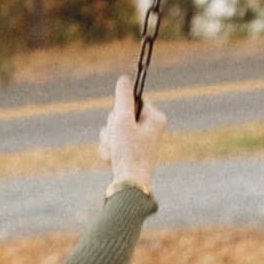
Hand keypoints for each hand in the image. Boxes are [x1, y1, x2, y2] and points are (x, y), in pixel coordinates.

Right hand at [100, 72, 167, 191]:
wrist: (129, 184)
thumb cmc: (129, 152)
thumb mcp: (123, 120)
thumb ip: (123, 98)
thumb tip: (123, 79)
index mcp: (155, 117)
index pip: (132, 101)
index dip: (121, 110)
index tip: (121, 122)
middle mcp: (150, 127)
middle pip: (121, 114)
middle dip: (112, 127)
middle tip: (117, 139)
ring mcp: (140, 140)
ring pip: (114, 129)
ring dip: (108, 139)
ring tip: (114, 151)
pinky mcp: (131, 151)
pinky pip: (114, 142)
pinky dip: (109, 149)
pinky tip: (112, 159)